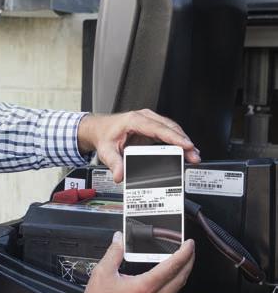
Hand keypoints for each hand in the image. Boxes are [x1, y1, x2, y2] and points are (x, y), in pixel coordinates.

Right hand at [66, 232, 194, 292]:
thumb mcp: (103, 272)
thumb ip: (114, 252)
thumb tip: (119, 239)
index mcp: (144, 287)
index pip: (171, 267)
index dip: (184, 253)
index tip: (189, 244)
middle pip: (180, 279)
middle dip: (189, 262)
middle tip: (190, 250)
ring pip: (175, 289)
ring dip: (181, 273)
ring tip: (181, 261)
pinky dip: (172, 283)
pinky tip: (165, 278)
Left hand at [77, 109, 200, 182]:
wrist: (99, 129)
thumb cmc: (104, 135)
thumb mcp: (106, 150)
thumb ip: (114, 163)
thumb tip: (120, 175)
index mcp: (134, 120)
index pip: (158, 128)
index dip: (174, 137)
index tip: (186, 145)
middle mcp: (144, 117)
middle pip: (169, 127)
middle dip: (184, 142)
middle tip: (193, 156)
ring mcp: (149, 121)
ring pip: (171, 129)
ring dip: (183, 141)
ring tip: (193, 156)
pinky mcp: (152, 127)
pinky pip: (168, 132)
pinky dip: (178, 141)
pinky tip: (185, 151)